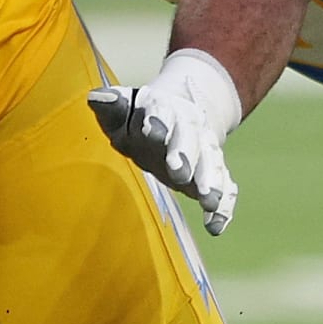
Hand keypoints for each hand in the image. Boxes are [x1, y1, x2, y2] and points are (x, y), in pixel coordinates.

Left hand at [88, 49, 242, 234]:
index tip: (151, 132)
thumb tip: (97, 98)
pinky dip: (223, 206)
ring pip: (212, 163)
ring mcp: (205, 149)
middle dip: (185, 156)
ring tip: (208, 201)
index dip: (157, 123)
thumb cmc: (140, 118)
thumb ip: (110, 105)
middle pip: (190, 140)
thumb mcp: (121, 109)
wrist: (179, 114)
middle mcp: (189, 127)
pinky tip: (215, 225)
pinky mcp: (214, 172)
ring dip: (211, 182)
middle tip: (180, 174)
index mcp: (164, 108)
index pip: (161, 113)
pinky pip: (225, 188)